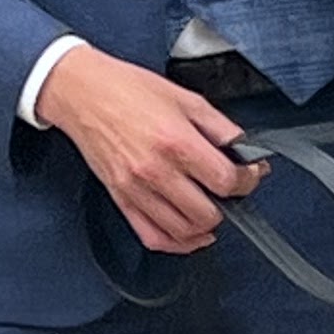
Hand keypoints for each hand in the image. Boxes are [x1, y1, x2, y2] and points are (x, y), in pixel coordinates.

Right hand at [35, 45, 264, 252]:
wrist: (83, 93)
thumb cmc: (128, 90)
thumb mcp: (186, 98)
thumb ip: (220, 127)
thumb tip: (244, 149)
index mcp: (177, 142)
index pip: (226, 181)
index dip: (247, 180)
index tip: (250, 174)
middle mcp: (156, 171)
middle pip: (208, 213)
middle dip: (228, 204)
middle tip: (229, 190)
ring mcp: (136, 190)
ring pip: (183, 231)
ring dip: (204, 226)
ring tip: (210, 208)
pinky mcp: (121, 199)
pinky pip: (152, 237)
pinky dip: (176, 243)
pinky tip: (189, 233)